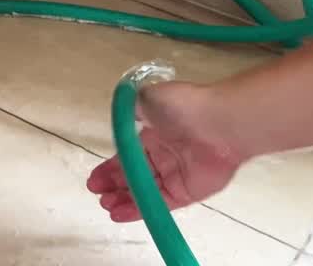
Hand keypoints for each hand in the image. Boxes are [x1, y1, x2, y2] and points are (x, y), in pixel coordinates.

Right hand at [86, 81, 242, 221]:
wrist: (218, 124)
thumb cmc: (182, 107)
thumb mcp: (149, 98)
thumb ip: (131, 109)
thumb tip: (123, 116)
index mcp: (154, 134)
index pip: (127, 154)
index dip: (109, 167)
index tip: (94, 178)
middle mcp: (163, 156)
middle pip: (134, 175)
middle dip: (113, 184)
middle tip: (96, 192)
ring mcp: (175, 176)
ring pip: (144, 191)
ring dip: (123, 199)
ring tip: (105, 204)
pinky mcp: (187, 193)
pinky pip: (160, 204)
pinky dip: (139, 210)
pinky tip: (119, 213)